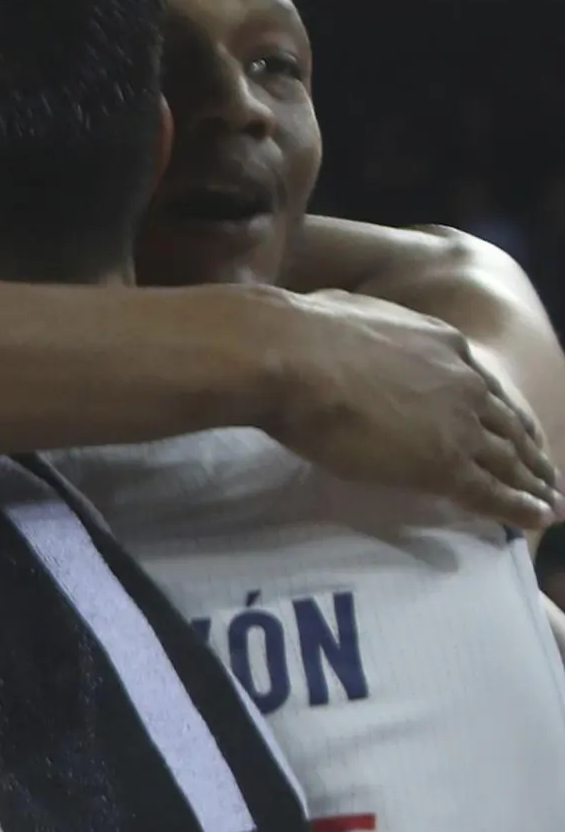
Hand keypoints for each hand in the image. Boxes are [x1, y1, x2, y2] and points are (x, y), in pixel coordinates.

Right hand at [262, 288, 556, 530]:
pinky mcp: (444, 462)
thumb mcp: (348, 315)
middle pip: (506, 421)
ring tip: (550, 499)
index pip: (480, 383)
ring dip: (533, 480)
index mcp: (441, 343)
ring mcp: (458, 422)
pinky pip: (492, 490)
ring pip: (509, 457)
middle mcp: (462, 379)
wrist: (292, 357)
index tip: (512, 424)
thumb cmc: (301, 333)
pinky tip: (539, 517)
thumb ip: (362, 332)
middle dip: (529, 448)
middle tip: (546, 470)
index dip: (499, 407)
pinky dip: (520, 506)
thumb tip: (336, 327)